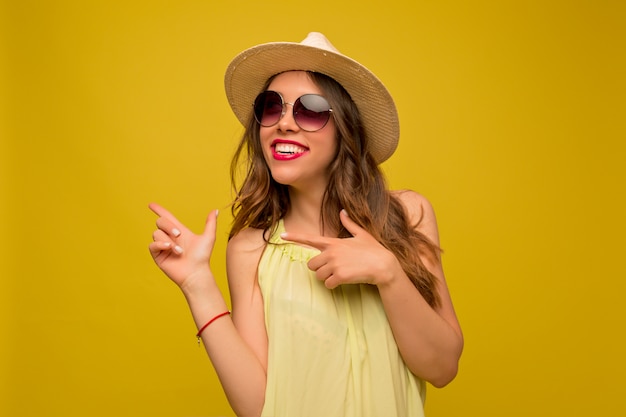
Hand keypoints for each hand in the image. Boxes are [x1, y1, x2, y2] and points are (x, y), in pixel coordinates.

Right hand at [148, 202, 218, 290]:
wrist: (196, 273)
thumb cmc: (202, 257)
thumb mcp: (208, 238)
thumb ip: (210, 223)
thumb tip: (215, 210)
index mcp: (179, 231)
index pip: (166, 217)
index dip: (159, 210)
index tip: (151, 205)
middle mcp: (170, 237)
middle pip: (161, 222)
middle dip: (169, 226)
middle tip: (179, 235)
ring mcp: (162, 246)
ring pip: (157, 233)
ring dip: (169, 241)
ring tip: (179, 251)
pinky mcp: (157, 255)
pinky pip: (152, 244)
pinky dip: (160, 244)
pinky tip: (169, 249)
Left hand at [280, 210, 399, 288]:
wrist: (384, 265)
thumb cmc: (374, 250)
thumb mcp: (362, 234)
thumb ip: (349, 224)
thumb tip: (342, 211)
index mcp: (334, 242)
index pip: (310, 239)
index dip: (295, 237)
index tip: (282, 235)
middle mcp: (332, 252)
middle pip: (311, 264)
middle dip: (319, 268)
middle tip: (333, 269)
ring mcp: (335, 264)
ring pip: (318, 275)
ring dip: (326, 278)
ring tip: (341, 274)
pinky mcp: (339, 276)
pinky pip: (327, 284)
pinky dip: (333, 285)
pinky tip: (344, 281)